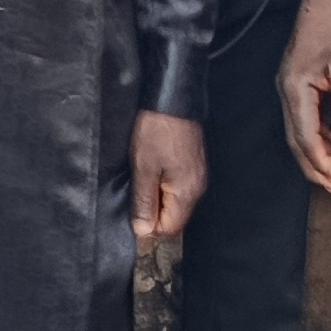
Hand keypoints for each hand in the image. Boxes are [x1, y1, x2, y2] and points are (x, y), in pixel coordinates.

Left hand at [132, 110, 207, 243]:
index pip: (171, 228)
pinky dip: (164, 186)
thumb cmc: (156, 131)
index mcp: (187, 192)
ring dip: (157, 198)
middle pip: (175, 216)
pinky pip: (178, 187)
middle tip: (134, 193)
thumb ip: (144, 201)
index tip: (132, 214)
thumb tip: (143, 232)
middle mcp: (197, 188)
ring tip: (141, 180)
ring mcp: (197, 175)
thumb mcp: (144, 167)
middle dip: (153, 211)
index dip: (150, 226)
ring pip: (176, 201)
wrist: (172, 98)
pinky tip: (151, 172)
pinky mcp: (193, 165)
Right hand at [280, 0, 330, 191]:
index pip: (305, 135)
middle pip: (298, 138)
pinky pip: (307, 118)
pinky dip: (323, 134)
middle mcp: (287, 92)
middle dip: (318, 164)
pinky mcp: (298, 84)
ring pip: (302, 130)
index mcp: (296, 89)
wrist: (323, 2)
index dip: (321, 161)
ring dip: (323, 150)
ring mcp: (290, 88)